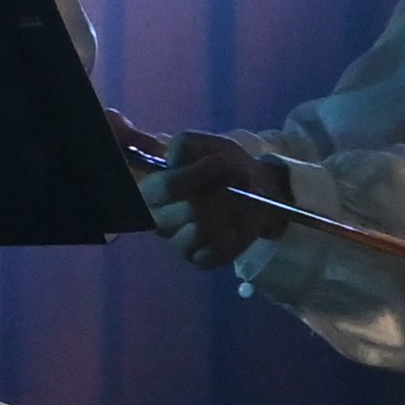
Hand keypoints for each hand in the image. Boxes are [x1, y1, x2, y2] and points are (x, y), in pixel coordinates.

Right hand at [134, 129, 284, 269]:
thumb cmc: (221, 164)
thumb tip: (175, 158)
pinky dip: (234, 235)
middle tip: (241, 178)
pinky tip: (238, 222)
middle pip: (190, 210)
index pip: (166, 187)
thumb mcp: (201, 144)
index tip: (220, 162)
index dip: (196, 174)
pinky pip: (215, 252)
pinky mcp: (199, 260)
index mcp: (150, 191)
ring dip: (231, 211)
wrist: (253, 186)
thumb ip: (184, 146)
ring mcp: (178, 243)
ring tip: (244, 198)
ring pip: (203, 231)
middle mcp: (158, 220)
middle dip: (223, 192)